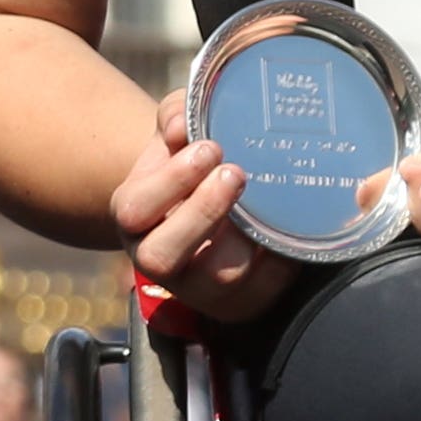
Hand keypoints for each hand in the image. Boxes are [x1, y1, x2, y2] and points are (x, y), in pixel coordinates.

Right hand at [108, 90, 295, 324]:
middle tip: (236, 173)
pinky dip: (279, 261)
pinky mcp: (236, 304)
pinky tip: (288, 228)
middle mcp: (154, 258)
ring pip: (217, 279)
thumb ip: (176, 117)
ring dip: (244, 238)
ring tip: (265, 201)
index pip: (134, 211)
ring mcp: (196, 288)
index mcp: (133, 216)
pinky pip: (261, 293)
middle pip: (161, 257)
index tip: (210, 148)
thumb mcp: (177, 132)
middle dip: (203, 212)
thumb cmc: (188, 162)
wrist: (207, 201)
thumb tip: (180, 126)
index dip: (172, 181)